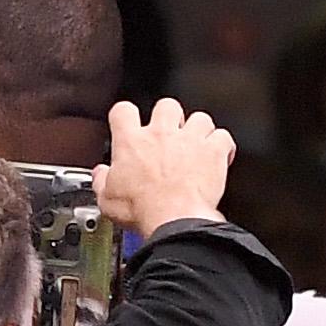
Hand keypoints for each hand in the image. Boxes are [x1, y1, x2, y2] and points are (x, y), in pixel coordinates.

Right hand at [93, 98, 234, 239]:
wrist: (174, 220)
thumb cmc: (143, 210)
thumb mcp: (108, 200)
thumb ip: (102, 181)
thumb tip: (101, 174)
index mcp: (132, 142)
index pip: (123, 111)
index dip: (124, 114)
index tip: (128, 122)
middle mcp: (162, 134)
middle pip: (166, 105)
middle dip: (168, 116)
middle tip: (168, 133)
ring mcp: (190, 140)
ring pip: (199, 117)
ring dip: (198, 129)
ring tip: (195, 144)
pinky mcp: (213, 151)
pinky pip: (223, 136)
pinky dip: (223, 144)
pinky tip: (218, 155)